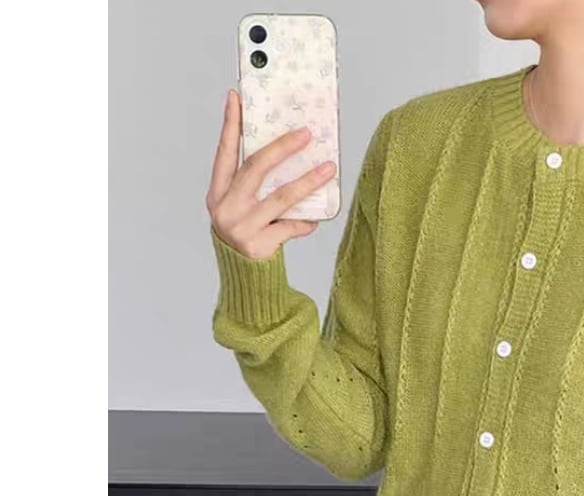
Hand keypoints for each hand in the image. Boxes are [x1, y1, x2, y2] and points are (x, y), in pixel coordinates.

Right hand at [205, 88, 336, 259]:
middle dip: (281, 147)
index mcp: (218, 192)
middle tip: (306, 133)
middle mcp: (226, 207)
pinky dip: (306, 222)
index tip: (237, 97)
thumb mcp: (241, 206)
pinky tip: (317, 219)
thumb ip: (254, 184)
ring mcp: (241, 227)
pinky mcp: (258, 245)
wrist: (244, 275)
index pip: (225, 152)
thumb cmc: (246, 231)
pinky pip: (290, 228)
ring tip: (329, 168)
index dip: (230, 125)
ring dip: (308, 181)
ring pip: (281, 198)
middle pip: (255, 168)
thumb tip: (287, 151)